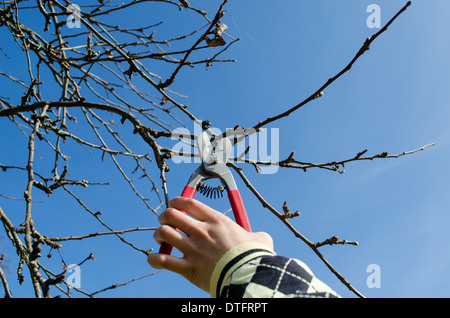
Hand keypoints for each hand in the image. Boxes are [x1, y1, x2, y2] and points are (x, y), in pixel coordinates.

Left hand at [147, 196, 272, 292]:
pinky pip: (161, 260)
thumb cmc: (255, 258)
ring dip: (158, 235)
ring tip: (161, 239)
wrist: (249, 277)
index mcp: (216, 221)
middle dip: (164, 217)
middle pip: (171, 214)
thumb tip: (261, 238)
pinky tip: (155, 258)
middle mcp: (201, 232)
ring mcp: (193, 250)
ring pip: (163, 233)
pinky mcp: (188, 269)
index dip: (176, 201)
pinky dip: (154, 258)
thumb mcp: (260, 240)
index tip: (173, 204)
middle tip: (165, 222)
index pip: (188, 203)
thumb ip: (257, 235)